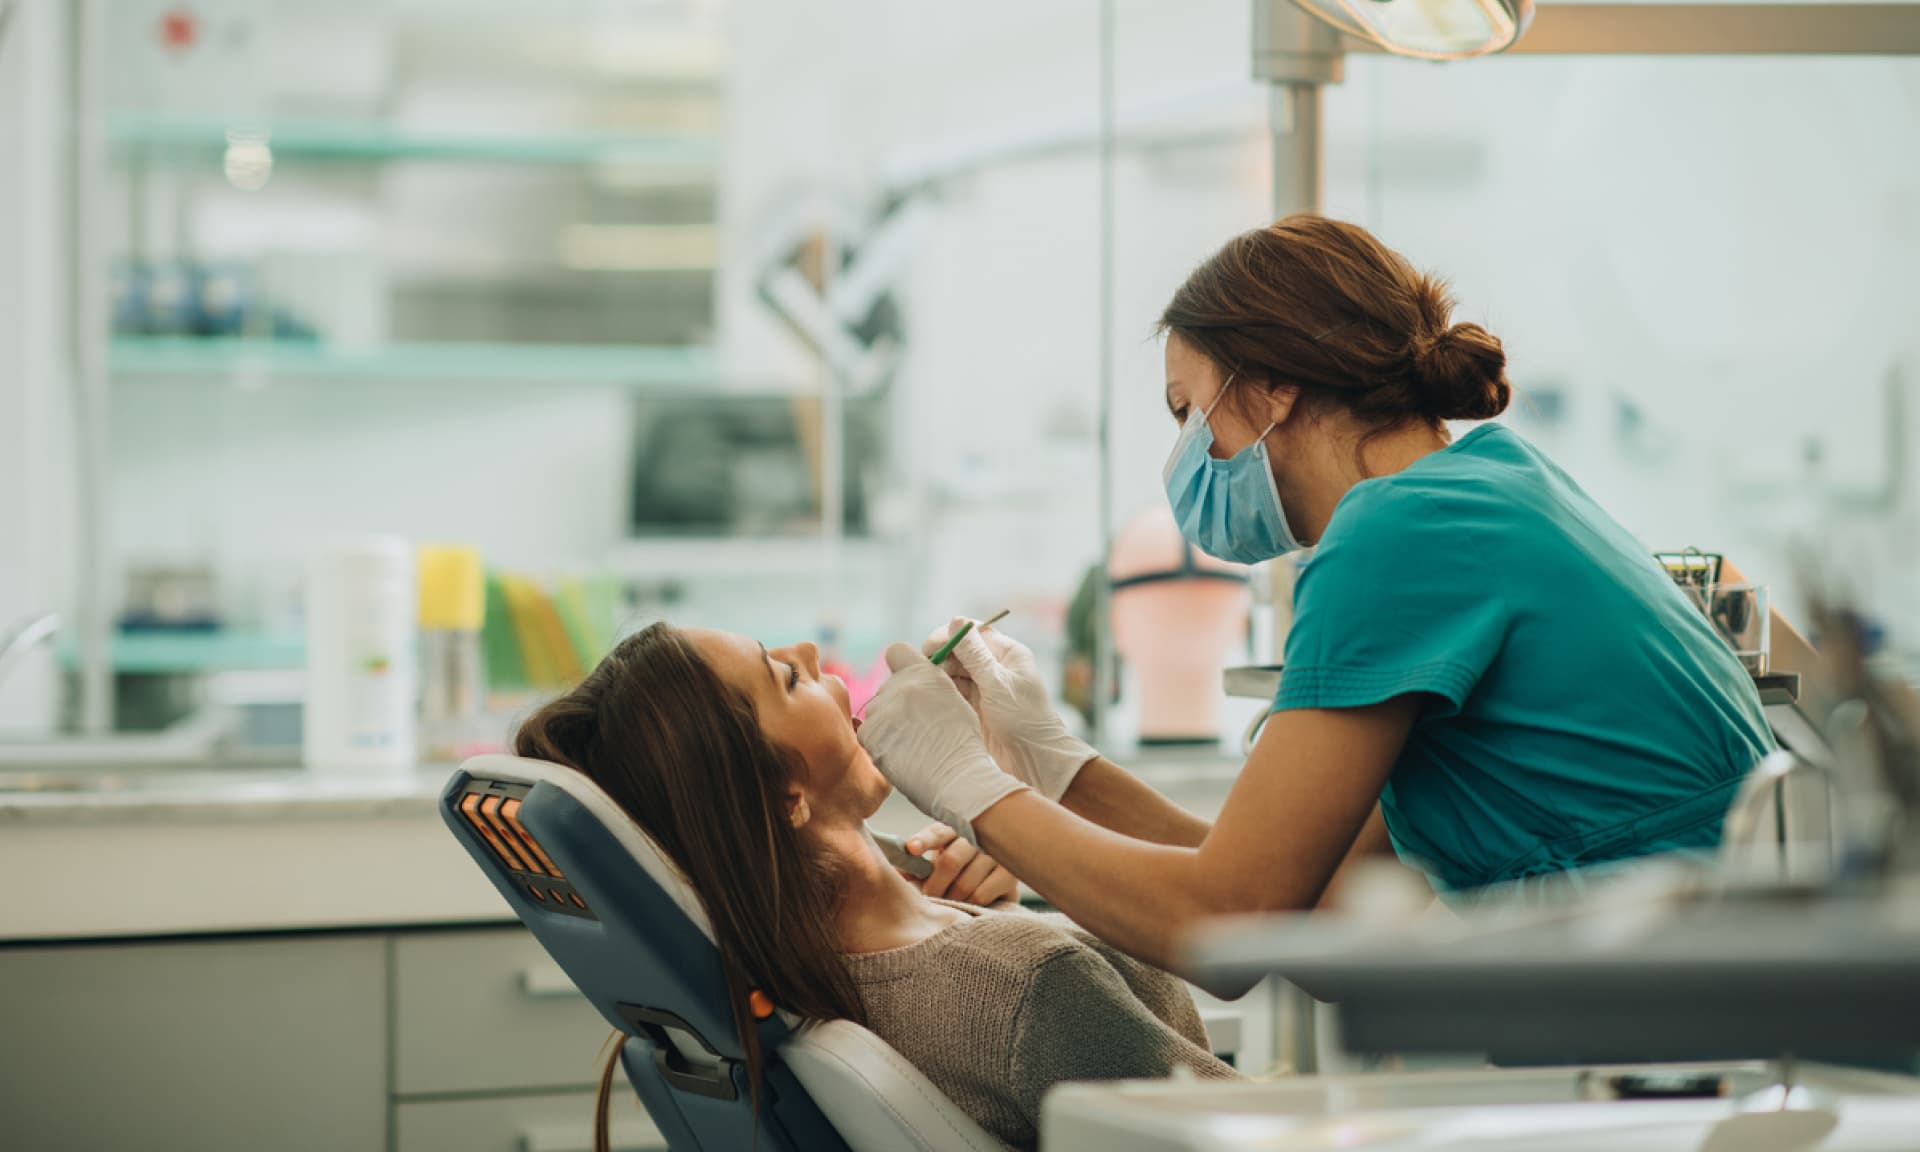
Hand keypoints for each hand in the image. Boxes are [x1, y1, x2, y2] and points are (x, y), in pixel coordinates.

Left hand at [858, 643, 1028, 843]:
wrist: (956, 778)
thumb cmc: (963, 743)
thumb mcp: (955, 700)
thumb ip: (930, 684)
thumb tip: (915, 683)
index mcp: (924, 672)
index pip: (897, 651)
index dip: (902, 665)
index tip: (910, 682)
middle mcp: (898, 685)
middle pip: (887, 687)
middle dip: (897, 702)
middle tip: (918, 726)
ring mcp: (881, 710)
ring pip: (877, 711)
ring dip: (888, 723)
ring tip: (913, 745)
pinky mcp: (869, 734)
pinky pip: (869, 732)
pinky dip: (880, 742)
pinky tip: (902, 754)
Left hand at [905, 822, 1018, 905]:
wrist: (995, 881)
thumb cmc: (958, 870)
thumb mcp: (936, 863)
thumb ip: (917, 866)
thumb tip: (895, 871)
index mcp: (953, 830)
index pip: (937, 832)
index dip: (924, 840)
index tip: (911, 848)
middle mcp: (976, 838)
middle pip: (950, 861)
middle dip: (935, 886)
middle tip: (928, 898)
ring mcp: (995, 854)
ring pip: (964, 883)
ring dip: (952, 898)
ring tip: (950, 900)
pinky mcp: (1009, 874)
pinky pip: (981, 895)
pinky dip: (969, 904)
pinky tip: (969, 902)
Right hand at [921, 618, 1096, 802]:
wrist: (1035, 761)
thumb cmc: (1025, 719)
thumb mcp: (998, 684)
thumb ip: (975, 655)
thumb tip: (956, 621)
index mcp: (1007, 654)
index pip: (973, 633)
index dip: (949, 636)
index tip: (928, 647)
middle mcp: (995, 667)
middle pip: (960, 652)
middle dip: (940, 658)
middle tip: (921, 672)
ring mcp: (985, 688)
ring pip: (954, 673)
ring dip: (939, 676)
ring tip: (924, 686)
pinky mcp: (976, 707)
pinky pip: (954, 692)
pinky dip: (943, 693)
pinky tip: (931, 698)